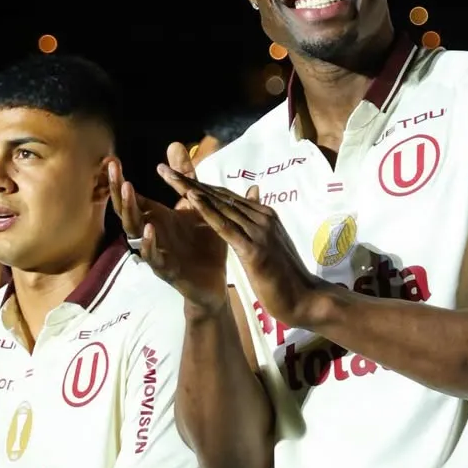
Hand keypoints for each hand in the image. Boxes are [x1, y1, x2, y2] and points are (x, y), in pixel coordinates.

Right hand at [108, 143, 228, 312]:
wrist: (215, 282)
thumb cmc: (203, 243)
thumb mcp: (197, 205)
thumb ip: (187, 177)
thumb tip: (176, 145)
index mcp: (156, 218)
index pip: (132, 198)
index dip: (120, 181)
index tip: (112, 160)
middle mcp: (151, 233)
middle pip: (126, 211)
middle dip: (118, 190)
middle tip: (114, 169)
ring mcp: (156, 251)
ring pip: (135, 232)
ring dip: (130, 211)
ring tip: (129, 190)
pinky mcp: (166, 270)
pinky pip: (153, 257)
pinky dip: (150, 243)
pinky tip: (150, 228)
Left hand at [162, 169, 325, 327]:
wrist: (304, 298)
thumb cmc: (285, 275)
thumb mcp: (270, 243)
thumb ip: (258, 221)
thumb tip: (253, 193)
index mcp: (264, 215)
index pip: (226, 196)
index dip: (200, 184)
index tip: (176, 174)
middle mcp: (262, 216)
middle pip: (220, 195)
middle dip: (189, 181)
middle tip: (163, 169)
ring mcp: (259, 231)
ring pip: (220, 206)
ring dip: (192, 190)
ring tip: (169, 177)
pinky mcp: (254, 249)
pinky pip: (226, 227)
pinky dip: (207, 212)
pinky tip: (190, 200)